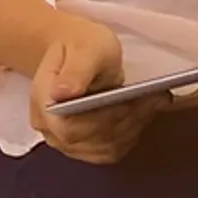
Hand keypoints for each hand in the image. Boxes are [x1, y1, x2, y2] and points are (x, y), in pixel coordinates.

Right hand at [28, 16, 166, 164]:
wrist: (77, 54)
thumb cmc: (81, 46)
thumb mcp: (84, 48)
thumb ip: (76, 71)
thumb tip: (62, 94)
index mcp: (43, 102)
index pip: (68, 128)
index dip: (99, 121)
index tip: (126, 104)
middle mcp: (50, 129)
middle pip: (88, 141)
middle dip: (124, 121)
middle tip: (153, 98)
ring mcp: (65, 142)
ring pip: (103, 149)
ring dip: (132, 128)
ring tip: (153, 103)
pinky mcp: (84, 147)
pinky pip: (110, 151)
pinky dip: (130, 134)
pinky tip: (144, 114)